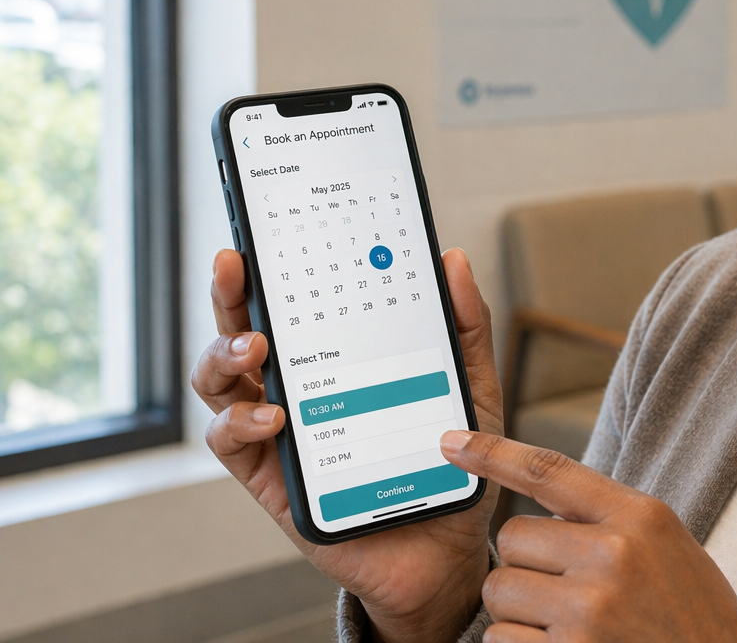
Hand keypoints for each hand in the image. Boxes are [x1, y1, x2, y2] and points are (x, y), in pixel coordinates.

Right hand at [191, 247, 502, 642]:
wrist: (446, 549)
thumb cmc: (450, 463)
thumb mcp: (469, 386)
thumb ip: (463, 327)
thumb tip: (452, 260)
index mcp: (339, 358)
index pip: (295, 304)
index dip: (271, 269)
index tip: (262, 235)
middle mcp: (299, 388)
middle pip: (243, 332)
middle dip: (230, 296)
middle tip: (235, 268)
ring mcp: (279, 432)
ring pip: (220, 383)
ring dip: (223, 355)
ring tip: (255, 347)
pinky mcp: (271, 479)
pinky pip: (231, 443)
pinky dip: (240, 421)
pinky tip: (272, 415)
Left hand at [440, 432, 736, 642]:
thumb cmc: (691, 613)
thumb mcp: (666, 545)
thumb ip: (608, 520)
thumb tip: (536, 513)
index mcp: (639, 517)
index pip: (549, 471)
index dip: (493, 453)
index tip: (451, 443)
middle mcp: (612, 557)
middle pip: (511, 539)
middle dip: (524, 565)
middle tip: (565, 589)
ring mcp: (588, 611)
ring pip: (499, 592)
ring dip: (518, 612)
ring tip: (570, 625)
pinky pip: (501, 640)